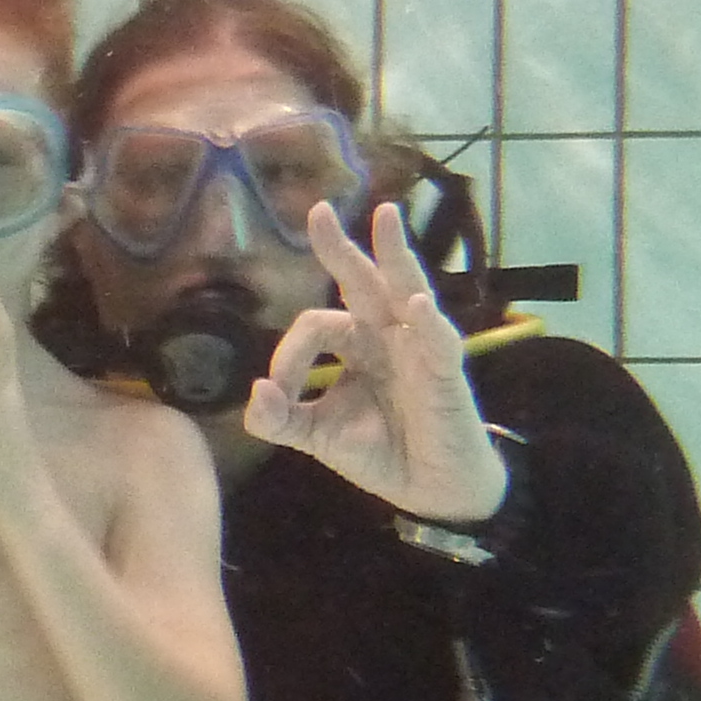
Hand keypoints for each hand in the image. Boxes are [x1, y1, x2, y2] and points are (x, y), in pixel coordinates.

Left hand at [239, 201, 508, 522]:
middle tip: (318, 211)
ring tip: (386, 217)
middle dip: (340, 248)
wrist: (430, 489)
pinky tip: (416, 305)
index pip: (315, 325)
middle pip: (362, 282)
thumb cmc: (380, 452)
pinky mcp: (445, 375)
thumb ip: (279, 419)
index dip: (288, 354)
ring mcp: (419, 349)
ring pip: (406, 291)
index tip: (279, 395)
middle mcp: (387, 336)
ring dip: (395, 256)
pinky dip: (428, 324)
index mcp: (356, 344)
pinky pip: (439, 342)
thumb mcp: (316, 437)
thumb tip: (255, 391)